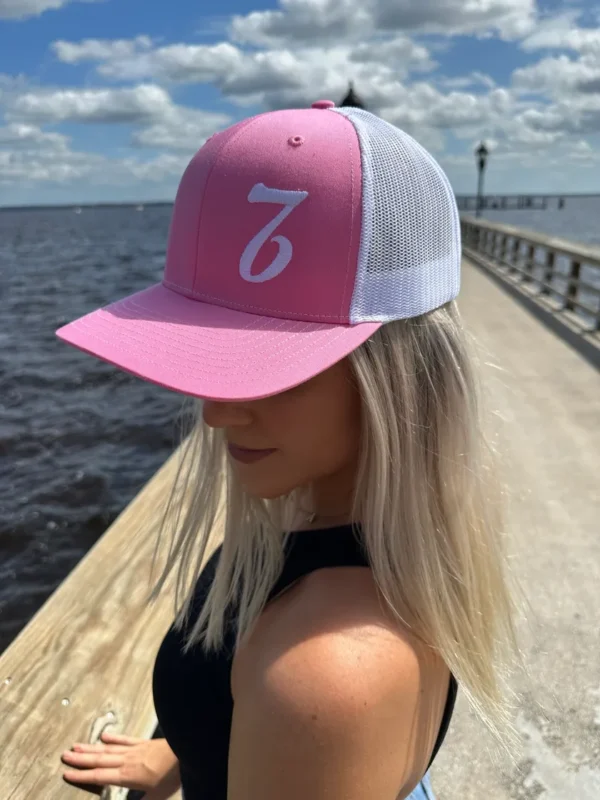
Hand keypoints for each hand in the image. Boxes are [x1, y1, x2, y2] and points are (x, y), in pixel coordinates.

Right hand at [61, 731, 180, 799]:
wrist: (188, 750)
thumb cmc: (174, 776)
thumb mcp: (157, 798)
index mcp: (128, 776)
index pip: (100, 776)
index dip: (82, 776)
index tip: (66, 773)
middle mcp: (128, 761)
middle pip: (100, 760)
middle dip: (81, 759)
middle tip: (65, 755)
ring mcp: (136, 750)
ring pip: (109, 749)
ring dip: (92, 748)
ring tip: (76, 746)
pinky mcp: (145, 743)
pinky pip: (126, 740)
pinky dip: (114, 738)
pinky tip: (105, 736)